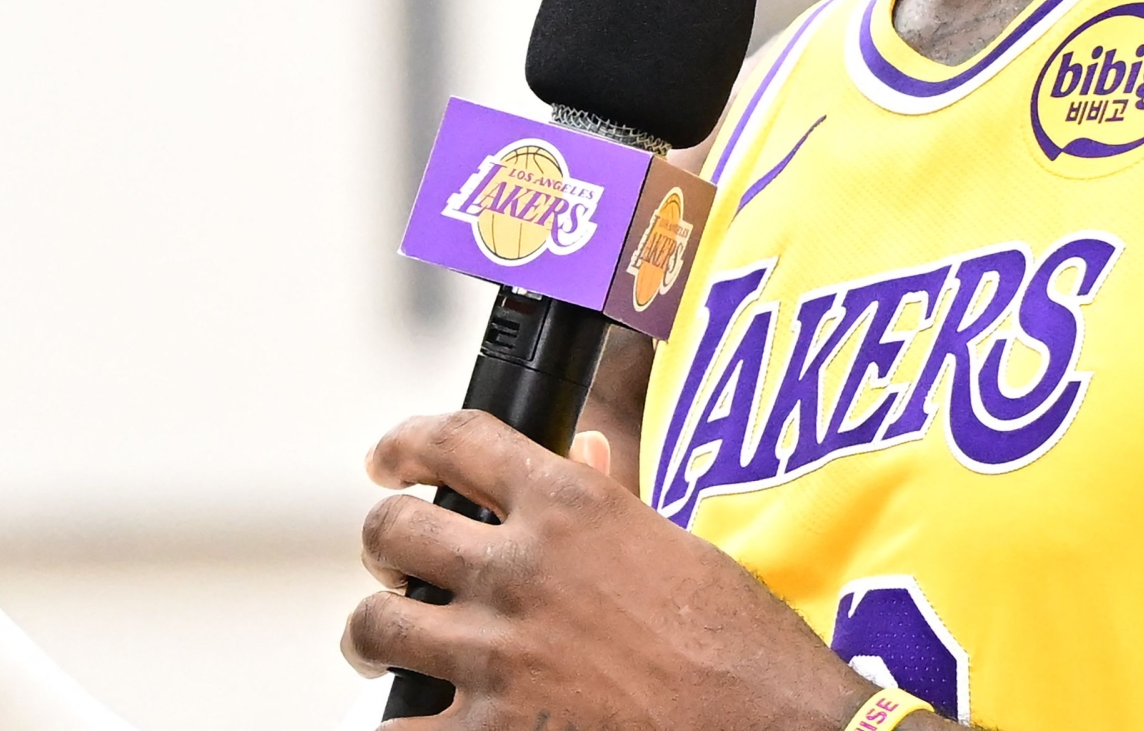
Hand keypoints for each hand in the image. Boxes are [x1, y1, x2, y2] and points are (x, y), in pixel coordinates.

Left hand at [343, 412, 874, 729]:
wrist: (770, 727)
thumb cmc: (738, 641)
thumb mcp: (675, 544)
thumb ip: (610, 500)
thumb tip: (584, 452)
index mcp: (567, 504)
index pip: (452, 440)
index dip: (404, 443)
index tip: (389, 460)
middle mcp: (519, 568)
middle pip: (393, 530)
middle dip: (384, 544)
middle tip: (392, 561)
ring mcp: (499, 654)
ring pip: (376, 625)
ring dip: (374, 633)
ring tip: (384, 643)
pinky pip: (400, 727)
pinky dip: (401, 725)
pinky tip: (416, 720)